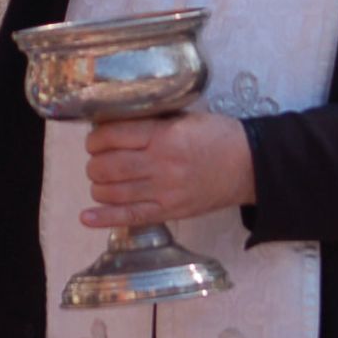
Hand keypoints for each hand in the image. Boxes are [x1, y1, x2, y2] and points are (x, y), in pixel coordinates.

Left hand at [81, 112, 255, 229]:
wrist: (251, 166)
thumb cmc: (218, 137)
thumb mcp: (185, 119)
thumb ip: (151, 124)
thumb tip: (113, 126)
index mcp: (164, 137)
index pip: (113, 136)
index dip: (95, 138)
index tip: (95, 139)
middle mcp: (160, 166)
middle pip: (107, 166)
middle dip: (94, 162)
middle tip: (98, 159)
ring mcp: (164, 193)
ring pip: (113, 192)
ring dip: (98, 185)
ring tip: (102, 179)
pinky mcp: (169, 212)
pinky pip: (130, 217)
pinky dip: (104, 218)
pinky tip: (86, 217)